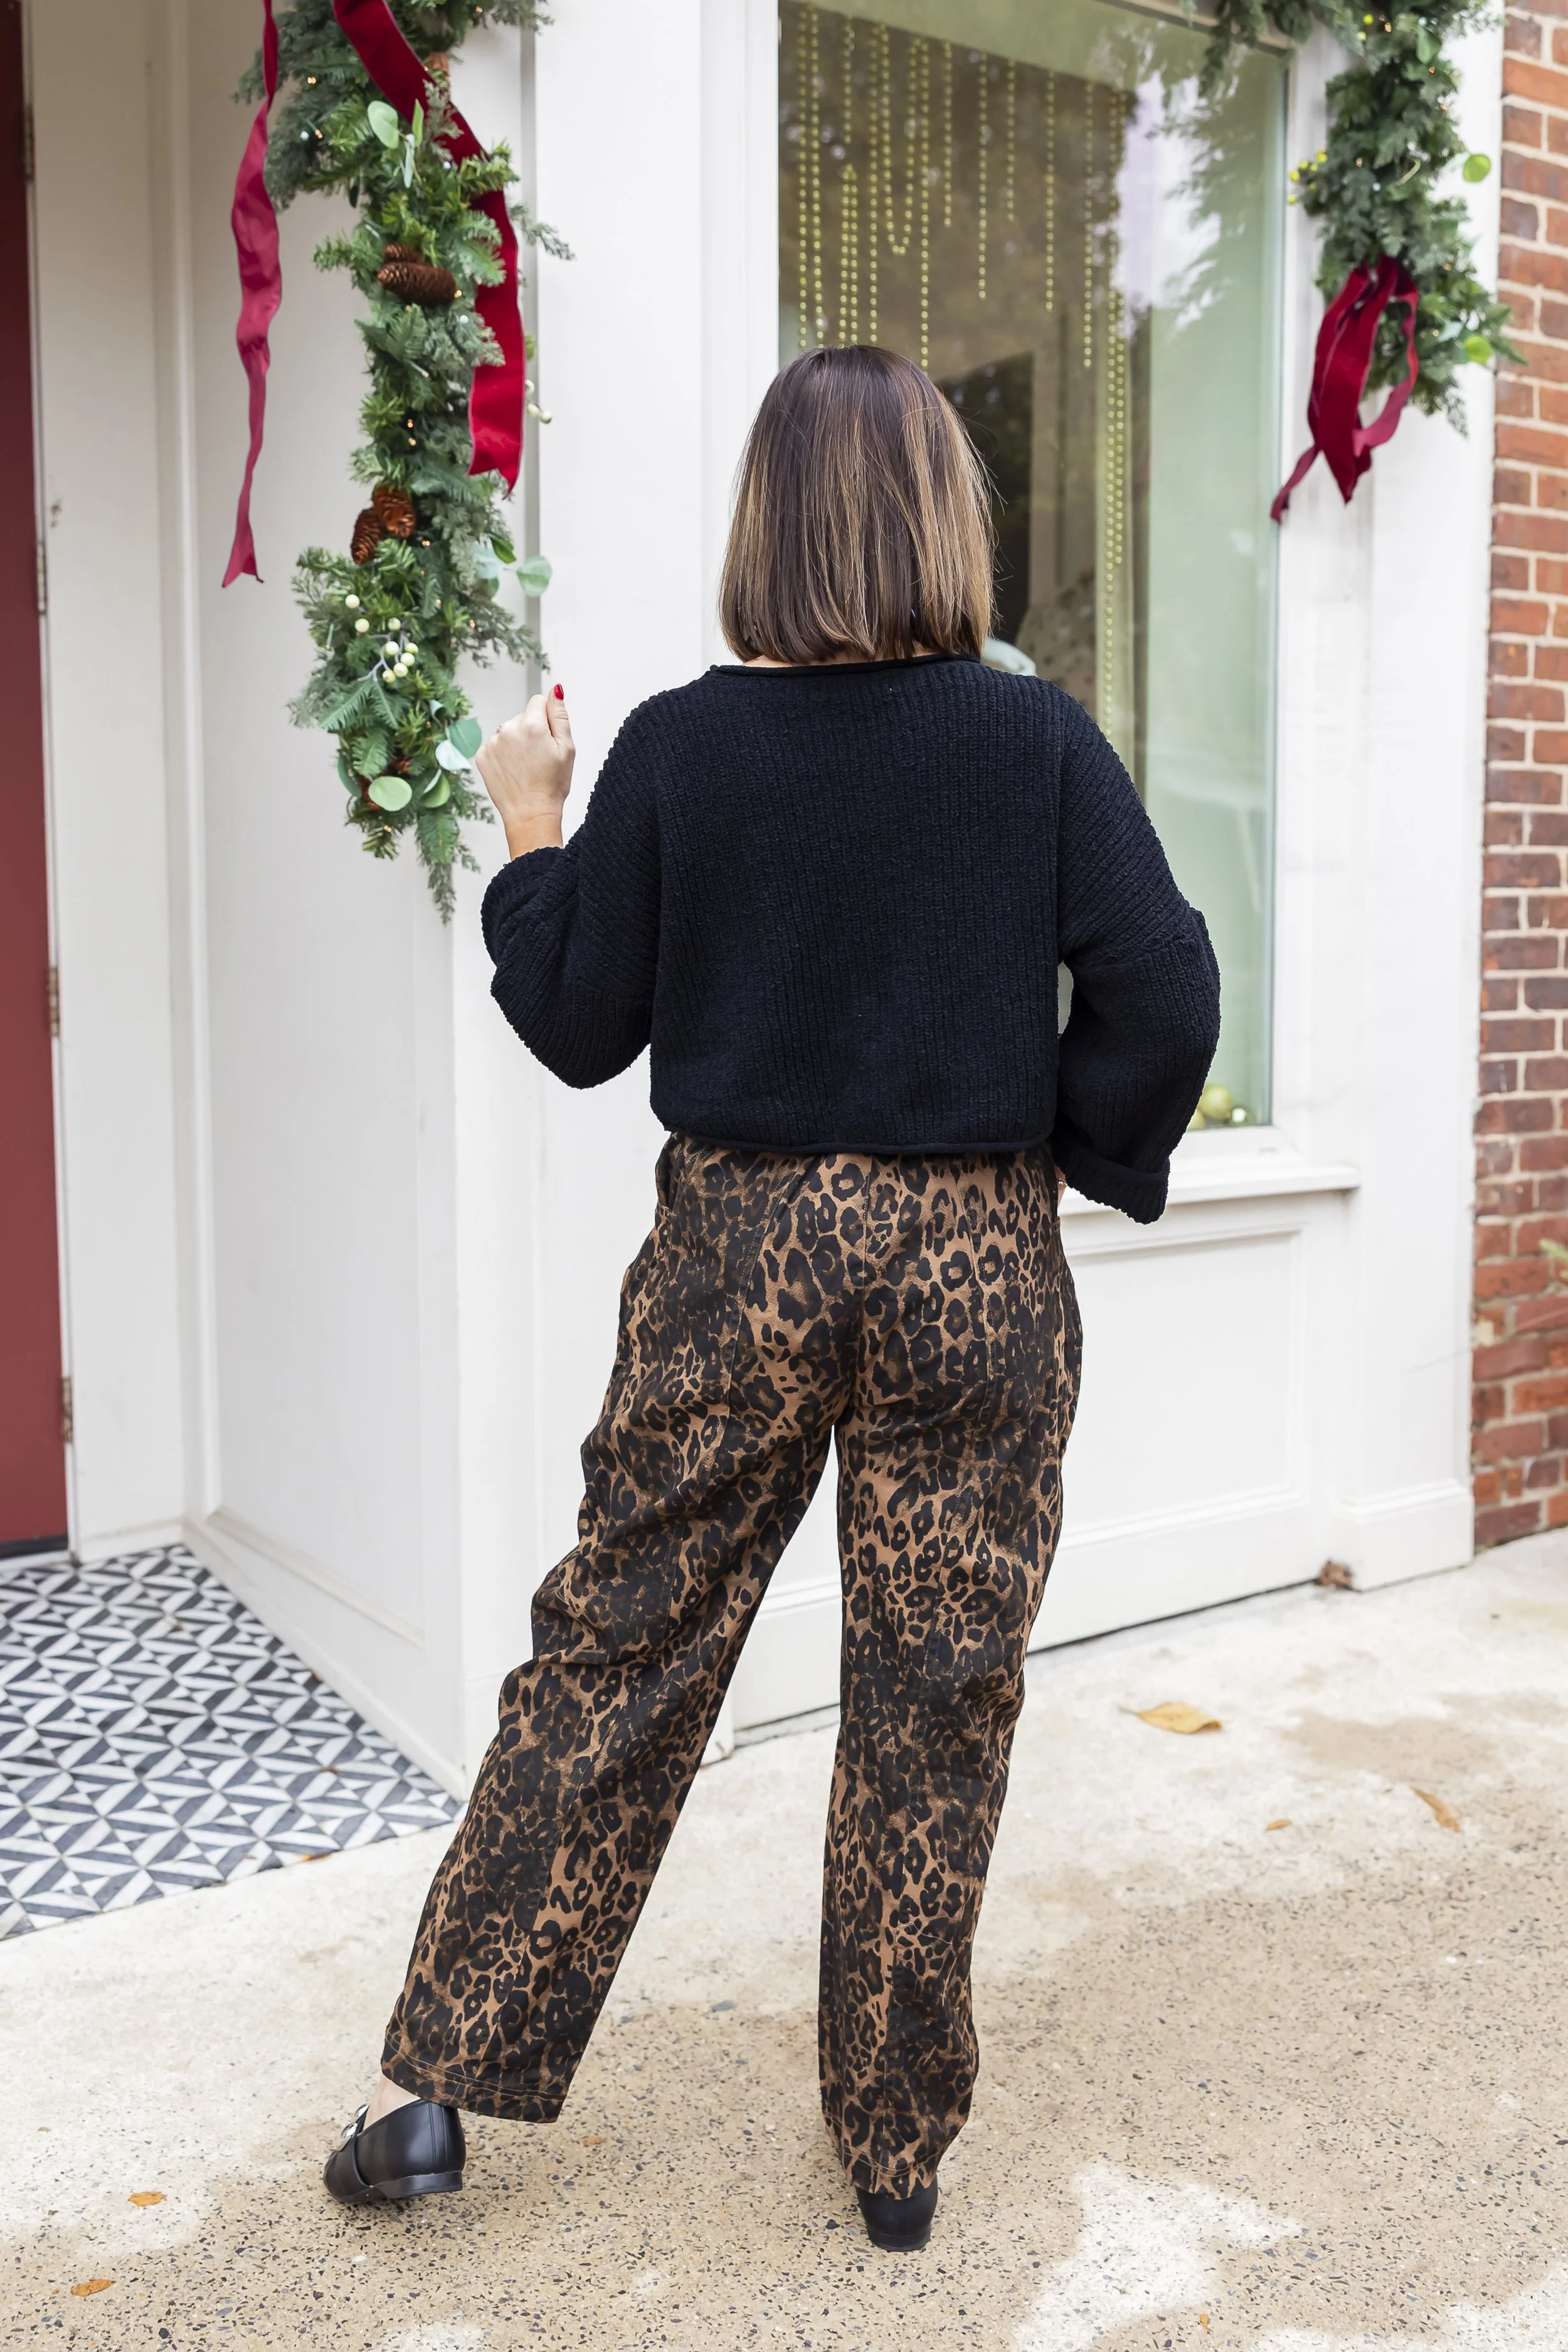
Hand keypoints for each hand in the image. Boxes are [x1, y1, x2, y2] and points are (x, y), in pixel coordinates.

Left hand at [476, 685, 574, 859]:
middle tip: (540, 758)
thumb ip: (560, 715)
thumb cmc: (552, 785)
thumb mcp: (567, 748)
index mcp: (532, 725)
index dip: (547, 719)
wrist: (530, 815)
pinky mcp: (482, 756)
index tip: (549, 739)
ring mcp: (492, 743)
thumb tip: (555, 689)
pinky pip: (495, 746)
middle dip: (532, 731)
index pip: (538, 702)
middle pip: (523, 717)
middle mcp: (508, 729)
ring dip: (516, 743)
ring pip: (508, 731)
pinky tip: (513, 771)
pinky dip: (503, 755)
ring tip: (526, 767)